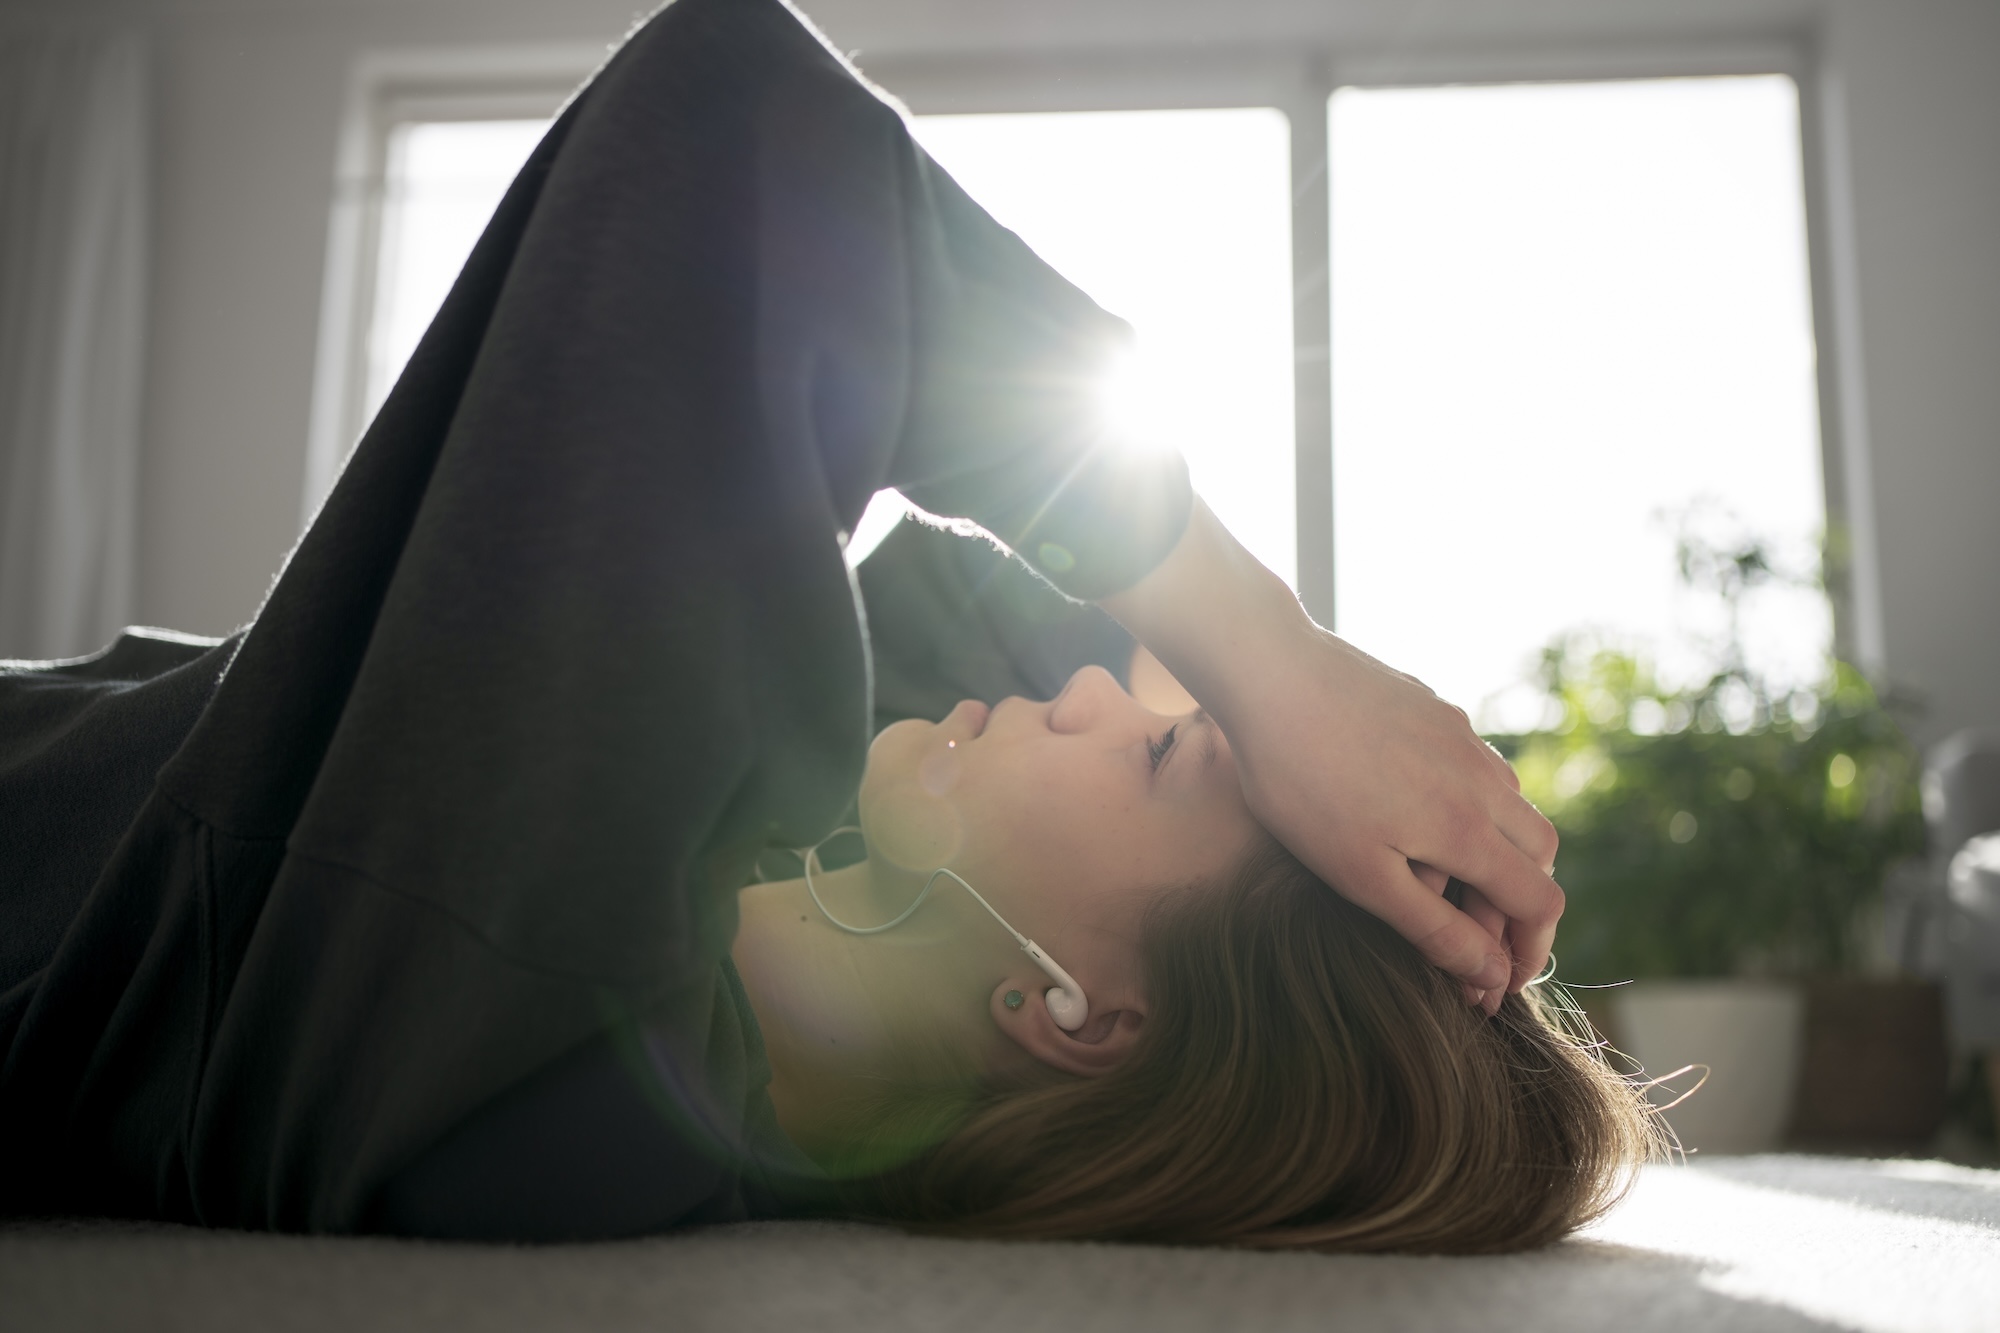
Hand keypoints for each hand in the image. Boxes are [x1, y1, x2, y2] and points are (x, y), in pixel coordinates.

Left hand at [1102, 500, 1561, 1005]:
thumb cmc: (1303, 785)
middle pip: (1540, 853)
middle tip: (1477, 935)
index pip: (1540, 902)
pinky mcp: (1437, 710)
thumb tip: (1492, 977)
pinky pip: (1478, 765)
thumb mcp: (1361, 876)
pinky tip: (1420, 811)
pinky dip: (1472, 803)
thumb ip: (1433, 929)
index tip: (1502, 982)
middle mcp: (1483, 781)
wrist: (1272, 675)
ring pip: (1512, 804)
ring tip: (1447, 879)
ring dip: (1498, 849)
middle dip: (1522, 902)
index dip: (1531, 951)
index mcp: (1469, 831)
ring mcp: (1463, 738)